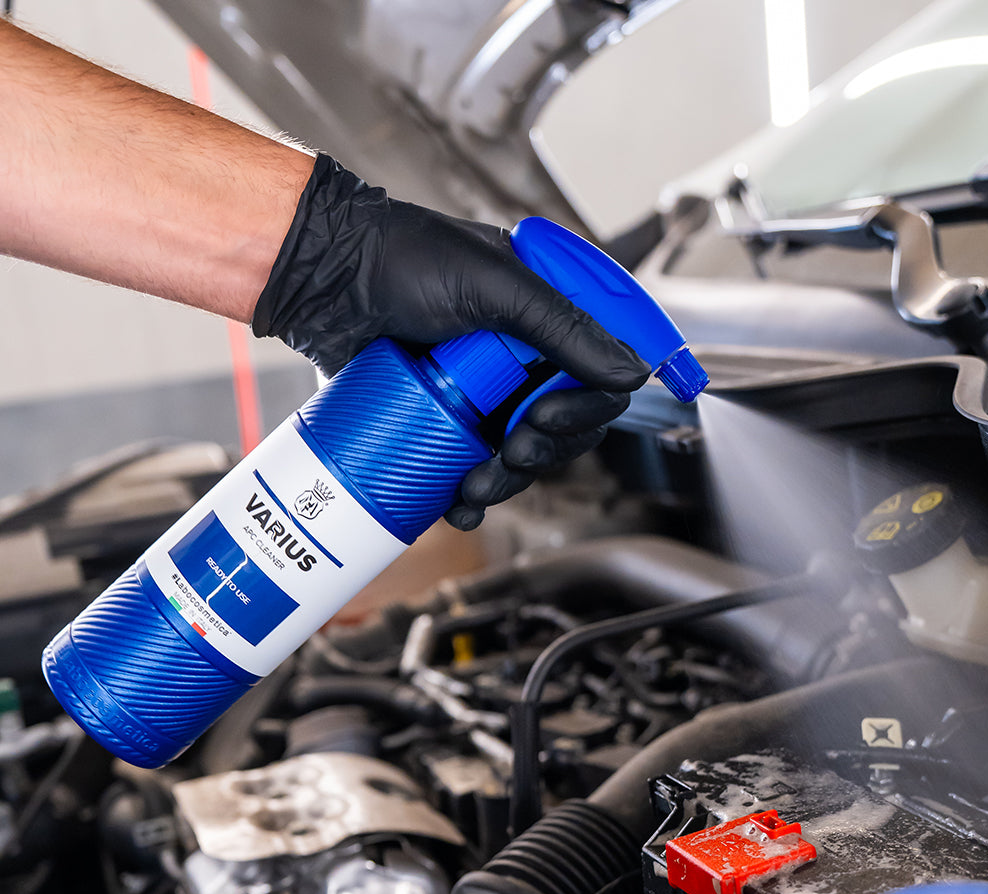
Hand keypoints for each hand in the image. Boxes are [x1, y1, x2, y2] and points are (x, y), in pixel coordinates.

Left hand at [253, 154, 648, 527]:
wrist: (322, 279)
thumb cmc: (402, 260)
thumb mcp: (495, 286)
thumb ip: (565, 329)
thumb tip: (633, 374)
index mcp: (546, 317)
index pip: (599, 375)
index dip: (588, 406)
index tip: (549, 416)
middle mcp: (521, 358)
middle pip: (564, 426)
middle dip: (544, 450)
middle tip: (513, 450)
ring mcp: (483, 393)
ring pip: (521, 456)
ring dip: (508, 482)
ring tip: (475, 485)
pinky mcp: (443, 421)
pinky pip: (472, 469)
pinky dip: (470, 497)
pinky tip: (458, 506)